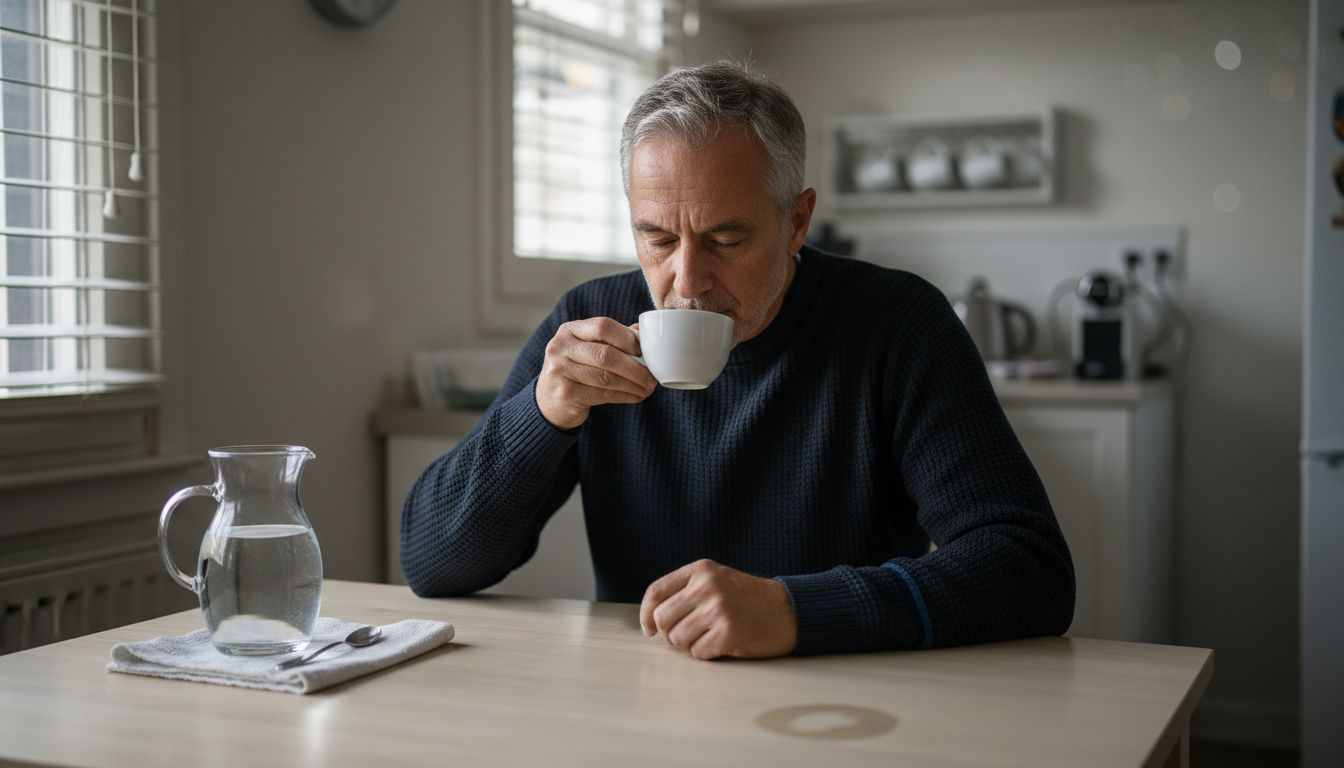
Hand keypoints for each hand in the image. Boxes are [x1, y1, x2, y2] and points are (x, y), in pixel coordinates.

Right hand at [536, 317, 657, 429]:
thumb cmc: (577, 369)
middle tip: (651, 377)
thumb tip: (644, 333)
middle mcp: (560, 347)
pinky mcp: (565, 394)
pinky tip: (636, 397)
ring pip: (605, 377)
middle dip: (634, 367)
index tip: (645, 352)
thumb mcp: (588, 348)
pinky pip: (602, 395)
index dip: (627, 338)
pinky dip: (624, 396)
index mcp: (570, 330)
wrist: (549, 399)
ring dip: (632, 384)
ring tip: (647, 389)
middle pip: (605, 354)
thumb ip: (613, 339)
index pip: (602, 326)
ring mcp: (559, 371)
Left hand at [639, 559, 796, 659]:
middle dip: (669, 633)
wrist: (788, 611)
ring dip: (690, 644)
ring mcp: (717, 609)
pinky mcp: (728, 633)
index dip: (645, 614)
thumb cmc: (748, 599)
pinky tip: (722, 644)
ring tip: (710, 636)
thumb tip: (650, 620)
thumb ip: (685, 591)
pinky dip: (706, 653)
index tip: (649, 629)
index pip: (655, 592)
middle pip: (662, 619)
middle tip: (687, 635)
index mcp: (701, 570)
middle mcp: (707, 586)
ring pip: (677, 638)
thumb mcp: (716, 580)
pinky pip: (697, 652)